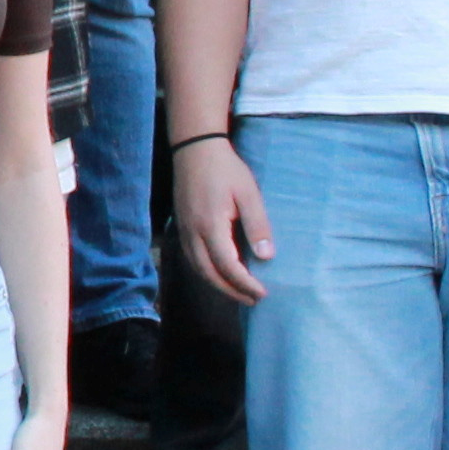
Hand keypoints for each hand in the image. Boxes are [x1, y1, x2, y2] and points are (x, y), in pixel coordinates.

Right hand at [175, 135, 272, 305]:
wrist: (194, 149)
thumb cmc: (226, 169)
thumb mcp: (248, 194)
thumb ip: (257, 225)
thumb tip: (266, 257)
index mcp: (211, 226)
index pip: (227, 266)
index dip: (244, 283)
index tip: (262, 292)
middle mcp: (193, 233)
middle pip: (209, 274)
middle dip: (231, 291)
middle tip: (253, 300)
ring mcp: (184, 231)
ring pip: (198, 269)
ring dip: (218, 285)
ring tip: (239, 293)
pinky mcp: (182, 227)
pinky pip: (192, 259)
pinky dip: (207, 273)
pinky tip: (220, 274)